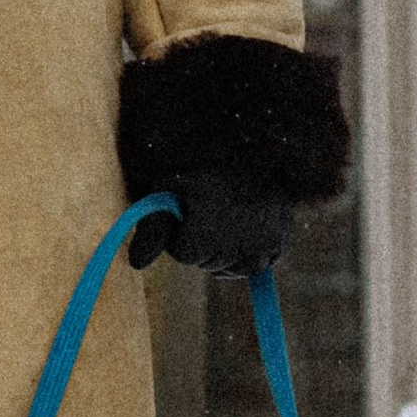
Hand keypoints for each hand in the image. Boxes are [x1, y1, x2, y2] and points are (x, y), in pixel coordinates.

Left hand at [126, 171, 296, 275]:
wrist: (257, 148)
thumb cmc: (206, 164)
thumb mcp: (172, 187)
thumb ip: (153, 227)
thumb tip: (135, 264)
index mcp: (209, 228)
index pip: (184, 253)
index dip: (180, 231)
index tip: (188, 208)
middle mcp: (239, 243)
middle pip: (206, 262)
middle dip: (202, 242)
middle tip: (210, 207)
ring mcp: (264, 246)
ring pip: (228, 268)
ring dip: (222, 250)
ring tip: (228, 213)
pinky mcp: (281, 246)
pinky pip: (253, 267)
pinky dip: (245, 253)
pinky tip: (244, 227)